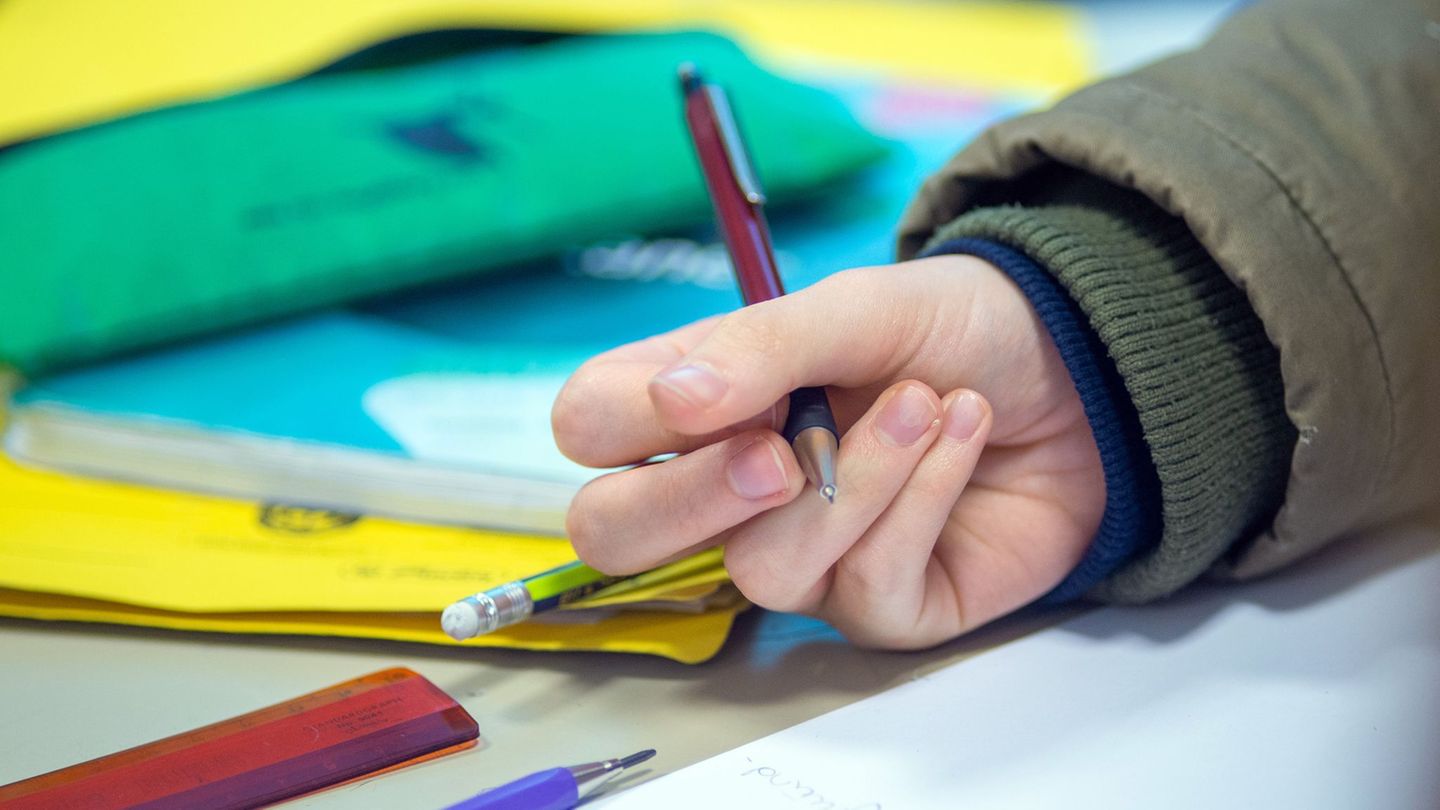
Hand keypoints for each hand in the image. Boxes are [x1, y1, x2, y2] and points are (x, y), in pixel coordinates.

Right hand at [551, 254, 1104, 648]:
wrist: (1083, 369)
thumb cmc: (953, 328)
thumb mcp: (857, 308)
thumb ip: (759, 347)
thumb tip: (673, 401)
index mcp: (700, 402)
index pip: (591, 432)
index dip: (624, 424)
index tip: (708, 395)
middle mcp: (731, 489)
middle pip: (620, 538)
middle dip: (695, 499)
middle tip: (781, 451)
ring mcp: (803, 555)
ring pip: (762, 567)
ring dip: (858, 478)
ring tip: (927, 404)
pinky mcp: (880, 602)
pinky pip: (867, 582)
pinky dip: (922, 497)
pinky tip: (965, 436)